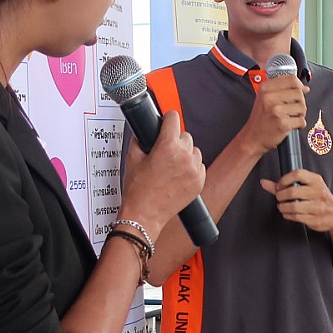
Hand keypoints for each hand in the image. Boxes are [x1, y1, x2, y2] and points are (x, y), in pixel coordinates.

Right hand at [121, 111, 204, 231]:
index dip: (167, 119)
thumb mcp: (132, 158)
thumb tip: (143, 131)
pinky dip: (190, 168)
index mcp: (168, 146)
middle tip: (164, 152)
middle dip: (174, 140)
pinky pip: (199, 166)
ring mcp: (194, 169)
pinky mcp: (199, 181)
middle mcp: (184, 155)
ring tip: (171, 165)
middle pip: (185, 135)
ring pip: (194, 150)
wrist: (145, 214)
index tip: (167, 121)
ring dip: (184, 154)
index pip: (174, 118)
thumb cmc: (138, 190)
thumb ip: (139, 139)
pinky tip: (178, 175)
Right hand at [239, 74, 306, 155]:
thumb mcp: (264, 98)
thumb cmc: (260, 120)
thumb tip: (304, 88)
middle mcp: (269, 98)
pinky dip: (300, 124)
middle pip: (298, 93)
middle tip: (293, 109)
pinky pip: (301, 120)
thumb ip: (282, 90)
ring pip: (302, 107)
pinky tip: (291, 125)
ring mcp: (276, 111)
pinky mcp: (282, 123)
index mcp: (265, 88)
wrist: (252, 138)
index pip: (291, 79)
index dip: (300, 85)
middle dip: (300, 102)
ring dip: (300, 114)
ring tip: (291, 117)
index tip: (302, 90)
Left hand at [259, 170, 332, 232]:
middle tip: (279, 198)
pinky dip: (288, 215)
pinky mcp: (316, 219)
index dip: (284, 180)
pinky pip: (296, 217)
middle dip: (281, 196)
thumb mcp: (306, 187)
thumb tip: (264, 182)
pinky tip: (287, 213)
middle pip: (293, 192)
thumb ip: (284, 185)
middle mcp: (319, 192)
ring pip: (293, 206)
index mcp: (316, 180)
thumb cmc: (319, 198)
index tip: (279, 186)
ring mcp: (318, 207)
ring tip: (282, 206)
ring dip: (283, 207)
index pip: (297, 174)